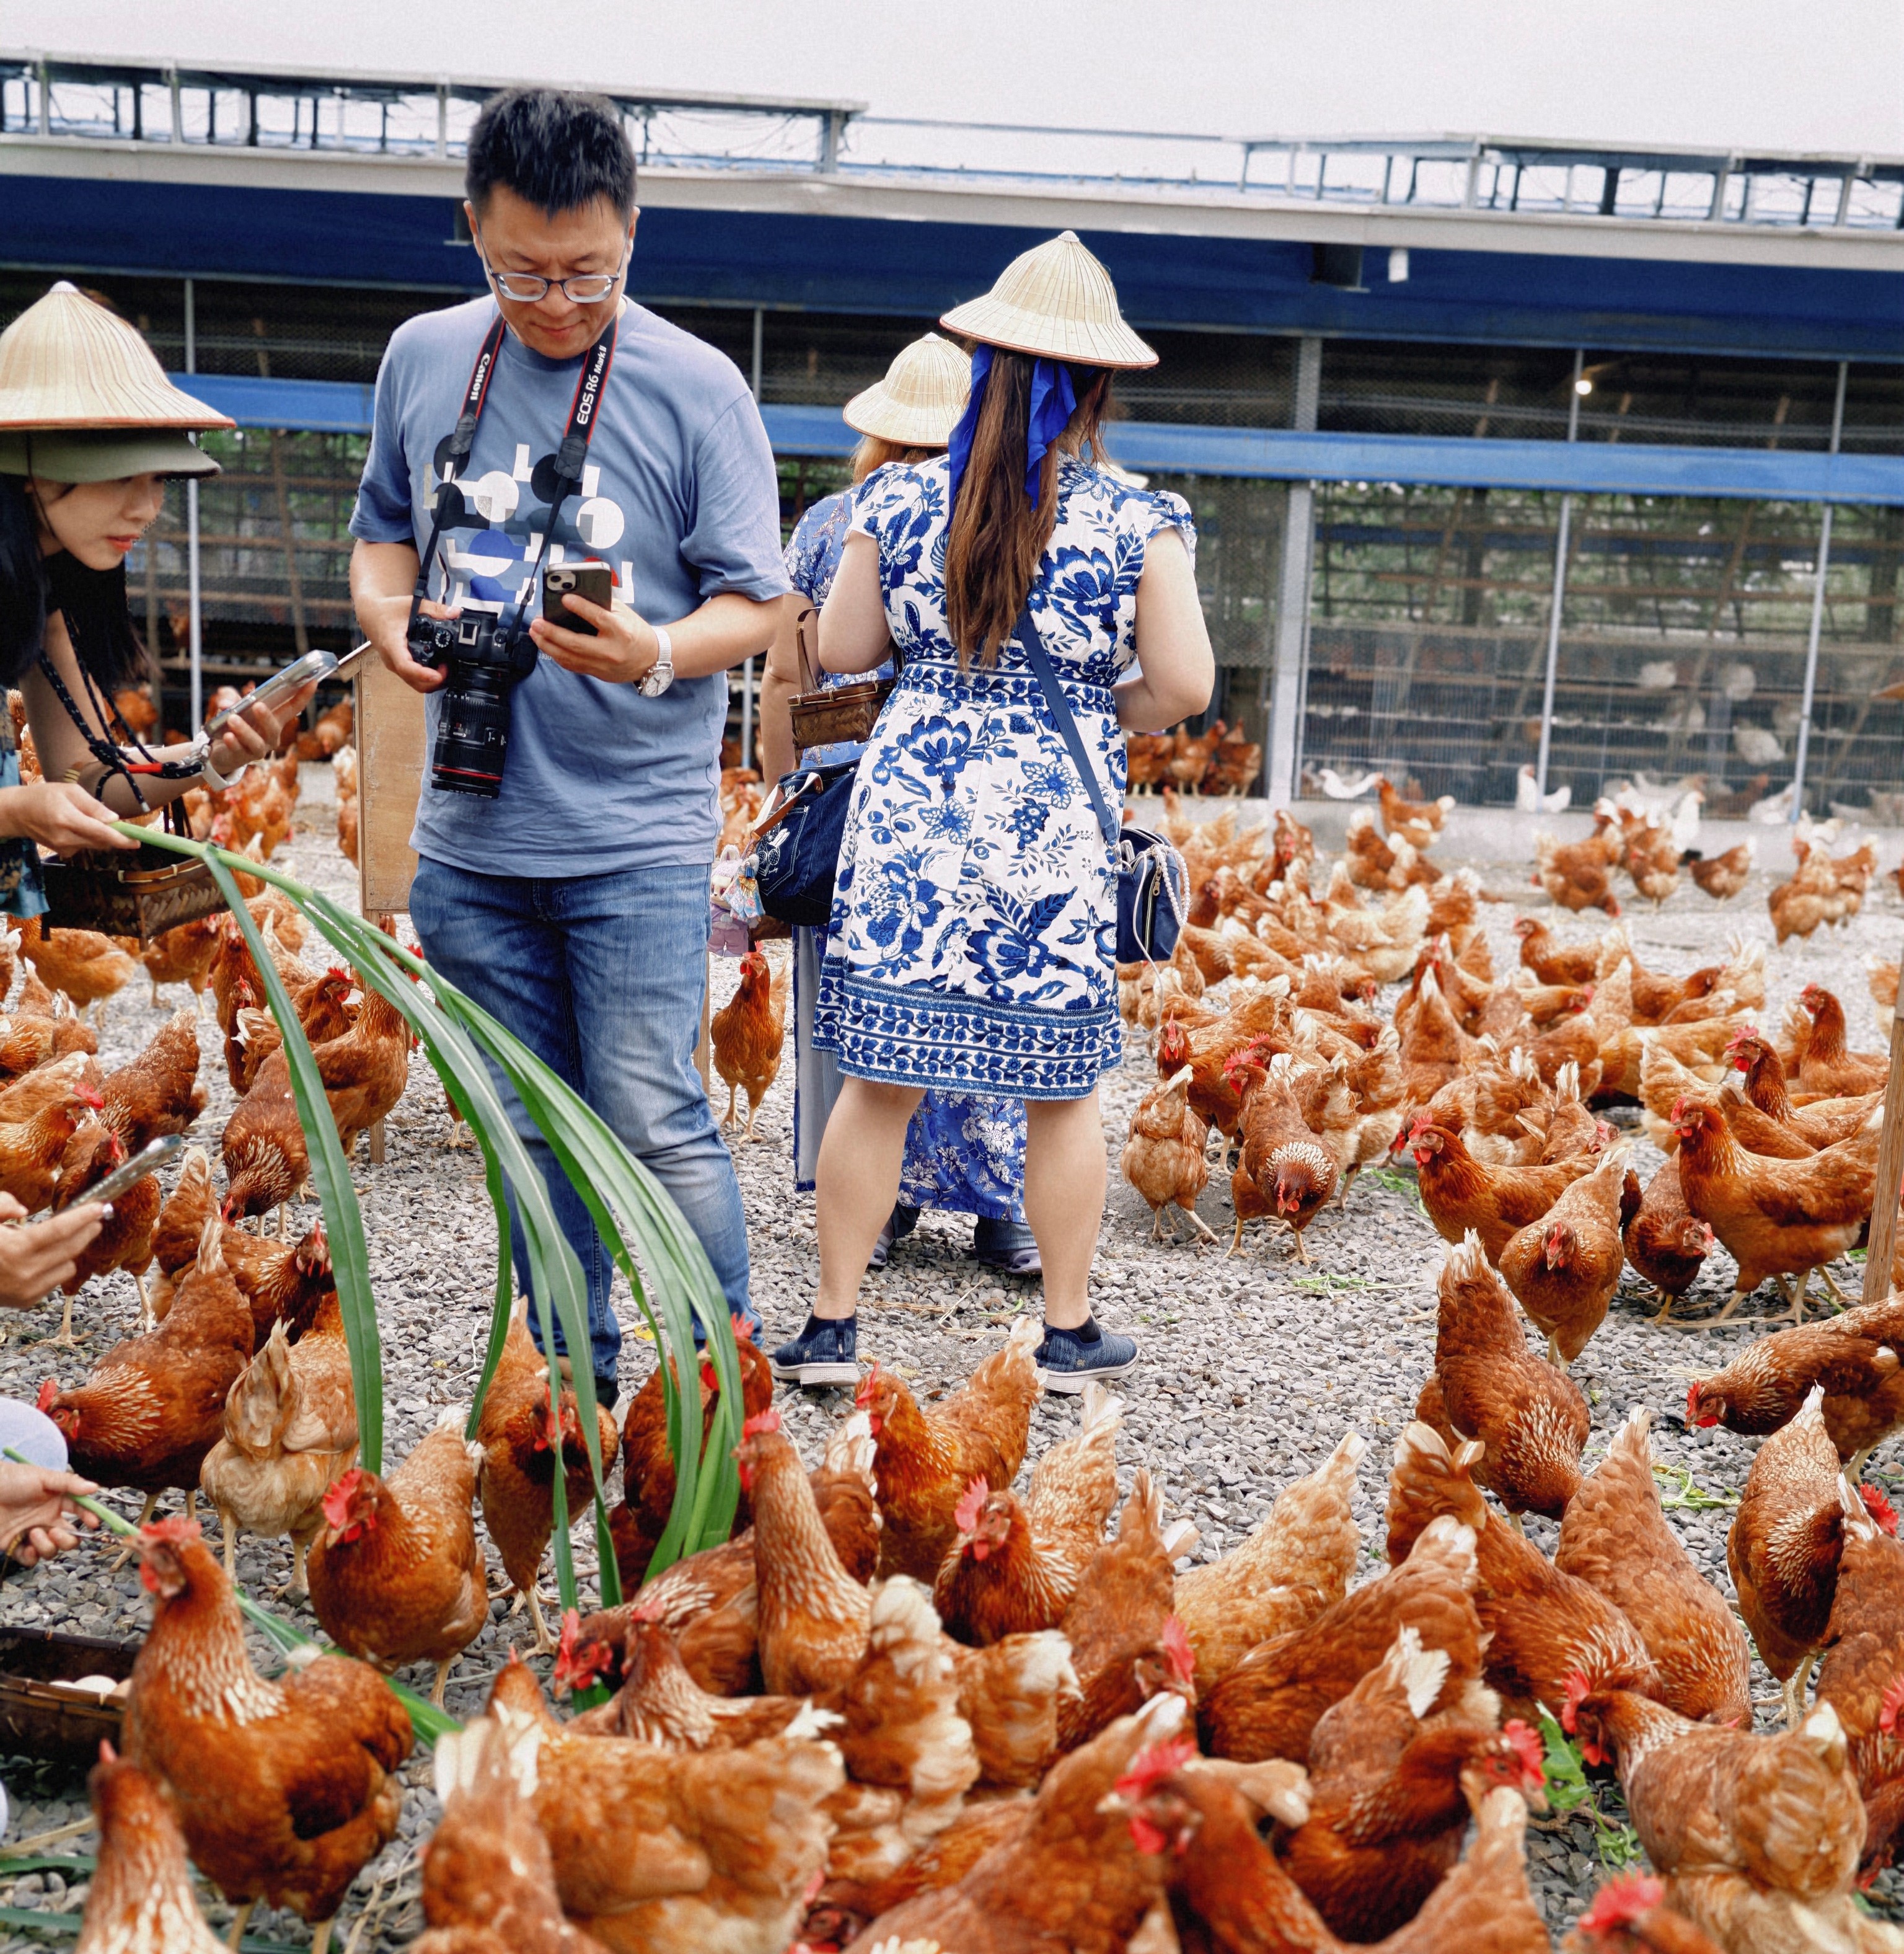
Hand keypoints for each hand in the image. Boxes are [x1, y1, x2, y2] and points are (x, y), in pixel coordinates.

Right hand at [0, 781, 136, 854]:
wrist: (17, 813)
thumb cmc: (44, 796)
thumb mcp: (70, 791)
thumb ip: (93, 806)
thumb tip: (114, 819)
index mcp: (68, 820)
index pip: (101, 833)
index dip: (121, 839)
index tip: (138, 841)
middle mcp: (66, 838)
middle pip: (101, 841)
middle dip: (115, 835)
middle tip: (121, 825)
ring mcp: (64, 848)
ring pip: (95, 844)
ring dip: (99, 834)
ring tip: (85, 818)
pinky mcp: (63, 852)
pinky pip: (85, 845)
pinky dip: (88, 837)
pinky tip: (75, 826)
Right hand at [0, 1200, 104, 1307]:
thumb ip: (1, 1205)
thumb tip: (23, 1210)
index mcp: (14, 1249)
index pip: (60, 1229)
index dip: (83, 1216)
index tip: (99, 1206)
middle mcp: (25, 1272)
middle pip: (71, 1248)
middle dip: (87, 1231)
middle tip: (95, 1218)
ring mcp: (27, 1289)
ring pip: (68, 1266)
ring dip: (70, 1251)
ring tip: (62, 1239)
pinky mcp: (27, 1301)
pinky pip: (54, 1280)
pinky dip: (54, 1267)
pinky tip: (44, 1258)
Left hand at [0, 1462, 99, 1566]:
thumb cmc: (10, 1480)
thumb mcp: (42, 1477)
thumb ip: (69, 1484)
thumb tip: (95, 1488)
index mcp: (56, 1500)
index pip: (80, 1511)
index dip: (90, 1517)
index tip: (93, 1523)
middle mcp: (46, 1518)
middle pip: (69, 1537)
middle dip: (68, 1540)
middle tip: (56, 1532)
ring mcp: (32, 1532)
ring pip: (52, 1550)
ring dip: (47, 1546)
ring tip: (34, 1533)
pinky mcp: (15, 1545)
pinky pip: (30, 1559)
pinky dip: (32, 1556)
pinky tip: (26, 1545)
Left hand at [207, 681, 322, 781]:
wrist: (217, 749)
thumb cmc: (230, 723)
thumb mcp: (230, 704)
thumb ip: (229, 696)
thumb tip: (226, 703)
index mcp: (274, 720)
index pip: (292, 707)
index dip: (303, 695)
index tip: (312, 681)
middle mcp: (270, 735)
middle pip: (274, 727)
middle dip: (267, 717)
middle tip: (257, 705)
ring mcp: (259, 748)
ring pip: (257, 742)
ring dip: (245, 730)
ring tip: (232, 718)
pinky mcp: (242, 757)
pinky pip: (239, 750)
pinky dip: (234, 743)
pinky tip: (228, 736)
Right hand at [363, 590, 451, 694]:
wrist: (371, 614)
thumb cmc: (387, 610)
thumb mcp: (412, 605)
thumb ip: (434, 609)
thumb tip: (455, 612)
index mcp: (392, 645)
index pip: (406, 666)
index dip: (423, 674)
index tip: (438, 676)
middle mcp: (392, 659)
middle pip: (413, 681)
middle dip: (433, 681)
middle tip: (447, 669)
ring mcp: (394, 665)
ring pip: (413, 683)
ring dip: (430, 681)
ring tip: (444, 668)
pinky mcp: (397, 666)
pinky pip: (412, 678)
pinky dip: (425, 677)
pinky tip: (436, 667)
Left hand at [530, 592, 658, 685]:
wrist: (651, 659)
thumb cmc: (635, 631)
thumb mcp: (625, 614)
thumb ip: (602, 606)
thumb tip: (575, 598)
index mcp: (622, 632)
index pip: (598, 619)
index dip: (580, 608)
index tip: (564, 599)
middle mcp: (612, 651)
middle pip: (576, 643)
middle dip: (552, 633)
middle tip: (537, 622)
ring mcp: (604, 665)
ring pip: (570, 658)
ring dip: (548, 646)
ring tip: (535, 633)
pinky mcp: (598, 674)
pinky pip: (573, 666)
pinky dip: (557, 655)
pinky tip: (547, 645)